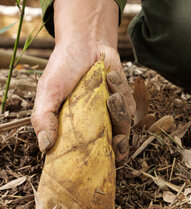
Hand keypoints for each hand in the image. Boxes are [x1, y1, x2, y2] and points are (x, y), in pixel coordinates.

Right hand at [31, 0, 134, 162]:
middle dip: (118, 148)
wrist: (85, 44)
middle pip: (110, 152)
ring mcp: (109, 117)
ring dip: (119, 113)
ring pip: (123, 129)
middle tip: (118, 139)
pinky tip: (109, 78)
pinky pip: (129, 109)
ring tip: (109, 95)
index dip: (91, 164)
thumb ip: (44, 118)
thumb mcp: (48, 92)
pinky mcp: (123, 104)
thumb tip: (44, 147)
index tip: (97, 162)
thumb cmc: (63, 69)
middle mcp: (92, 128)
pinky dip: (122, 95)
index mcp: (72, 132)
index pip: (83, 157)